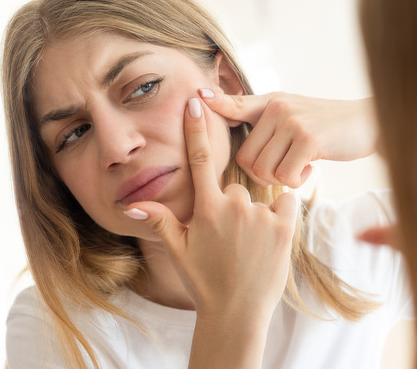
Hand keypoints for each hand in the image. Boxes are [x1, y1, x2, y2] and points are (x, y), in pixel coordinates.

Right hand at [124, 97, 296, 320]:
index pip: (199, 160)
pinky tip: (269, 238)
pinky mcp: (284, 227)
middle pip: (234, 188)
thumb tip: (131, 204)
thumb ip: (159, 221)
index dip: (197, 129)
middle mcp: (234, 207)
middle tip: (229, 240)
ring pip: (257, 198)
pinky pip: (285, 202)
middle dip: (231, 207)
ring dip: (254, 215)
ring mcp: (260, 217)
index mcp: (206, 209)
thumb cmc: (204, 282)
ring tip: (248, 247)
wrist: (236, 313)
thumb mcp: (177, 251)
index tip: (196, 102)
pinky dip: (280, 214)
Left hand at [199, 89, 377, 187]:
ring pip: (264, 169)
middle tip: (284, 168)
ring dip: (280, 178)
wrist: (366, 123)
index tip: (197, 97)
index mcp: (270, 103)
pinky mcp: (309, 139)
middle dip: (262, 174)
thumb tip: (223, 114)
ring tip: (298, 167)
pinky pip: (285, 175)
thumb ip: (261, 116)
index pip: (236, 104)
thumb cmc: (325, 125)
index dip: (216, 104)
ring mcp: (292, 122)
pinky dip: (296, 181)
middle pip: (246, 158)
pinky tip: (309, 170)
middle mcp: (277, 108)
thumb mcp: (292, 112)